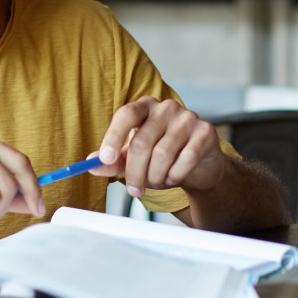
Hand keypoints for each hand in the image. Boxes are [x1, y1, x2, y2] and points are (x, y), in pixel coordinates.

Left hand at [90, 97, 226, 198]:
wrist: (198, 165)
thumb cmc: (162, 157)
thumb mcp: (133, 158)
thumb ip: (112, 160)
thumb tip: (91, 165)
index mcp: (145, 107)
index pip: (125, 114)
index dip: (113, 137)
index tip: (105, 159)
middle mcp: (166, 107)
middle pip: (141, 141)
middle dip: (135, 172)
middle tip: (134, 190)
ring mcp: (187, 117)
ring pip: (162, 154)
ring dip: (155, 177)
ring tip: (157, 181)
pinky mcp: (205, 132)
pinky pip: (186, 159)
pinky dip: (175, 175)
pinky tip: (174, 177)